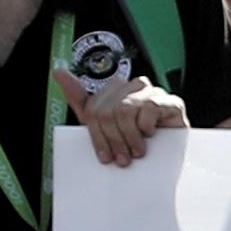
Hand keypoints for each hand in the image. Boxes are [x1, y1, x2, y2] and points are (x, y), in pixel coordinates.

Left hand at [61, 70, 187, 169]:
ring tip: (136, 152)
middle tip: (122, 157)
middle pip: (107, 110)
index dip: (97, 136)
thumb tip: (59, 72)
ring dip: (130, 137)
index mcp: (114, 91)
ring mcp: (152, 92)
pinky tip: (151, 135)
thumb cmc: (137, 139)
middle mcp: (131, 87)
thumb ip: (80, 99)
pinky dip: (148, 127)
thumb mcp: (103, 125)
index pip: (94, 108)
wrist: (167, 156)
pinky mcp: (170, 100)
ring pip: (125, 109)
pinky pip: (149, 109)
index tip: (104, 155)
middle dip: (113, 139)